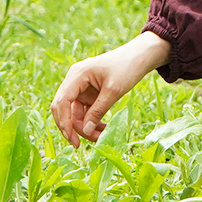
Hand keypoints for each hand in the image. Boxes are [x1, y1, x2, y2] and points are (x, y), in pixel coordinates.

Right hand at [50, 32, 170, 146]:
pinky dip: (91, 121)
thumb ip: (98, 111)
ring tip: (101, 136)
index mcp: (77, 75)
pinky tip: (102, 128)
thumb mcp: (114, 91)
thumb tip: (84, 131)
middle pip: (63, 109)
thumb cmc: (127, 68)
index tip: (73, 140)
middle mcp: (74, 80)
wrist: (140, 56)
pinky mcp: (88, 93)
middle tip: (81, 145)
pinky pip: (84, 111)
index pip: (61, 102)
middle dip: (72, 128)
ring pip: (74, 113)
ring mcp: (80, 87)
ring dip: (84, 127)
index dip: (64, 123)